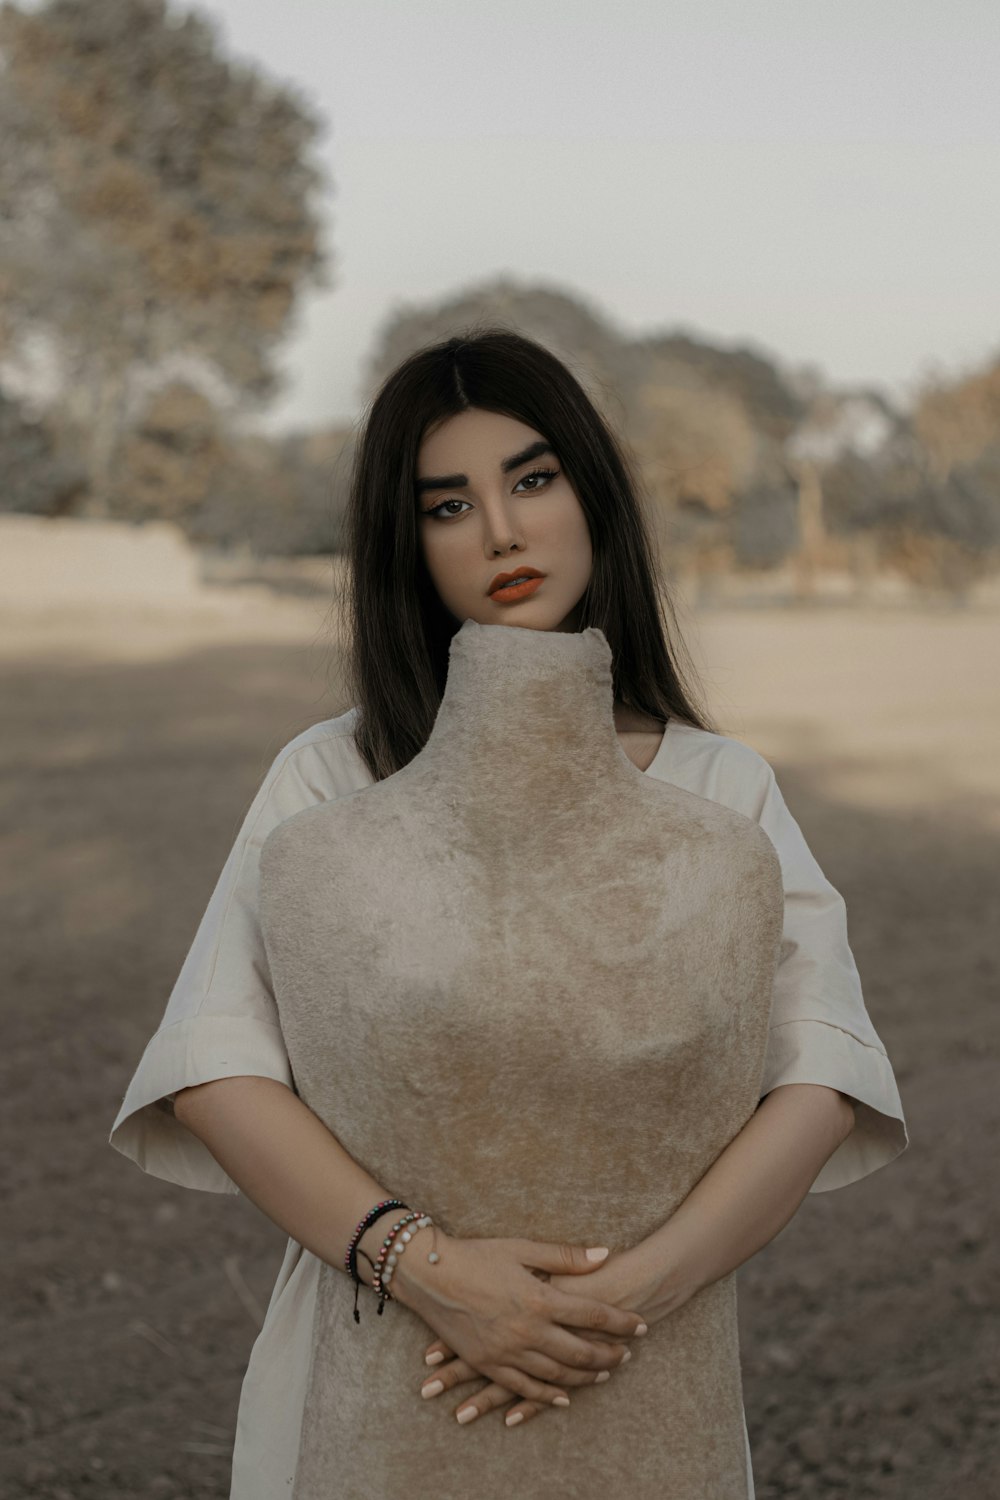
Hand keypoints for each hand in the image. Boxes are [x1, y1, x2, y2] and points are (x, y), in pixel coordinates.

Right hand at [392, 1228, 648, 1409]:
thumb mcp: (522, 1248)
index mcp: (539, 1300)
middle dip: (610, 1354)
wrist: (429, 1275)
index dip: (622, 1322)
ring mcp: (508, 1353)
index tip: (641, 1325)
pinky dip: (549, 1396)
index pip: (593, 1316)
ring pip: (558, 1376)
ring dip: (586, 1377)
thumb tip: (605, 1255)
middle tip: (628, 1354)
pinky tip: (565, 1397)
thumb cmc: (477, 1255)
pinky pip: (526, 1388)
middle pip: (581, 1353)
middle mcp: (528, 1332)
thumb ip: (566, 1257)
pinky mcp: (489, 1365)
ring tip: (605, 1372)